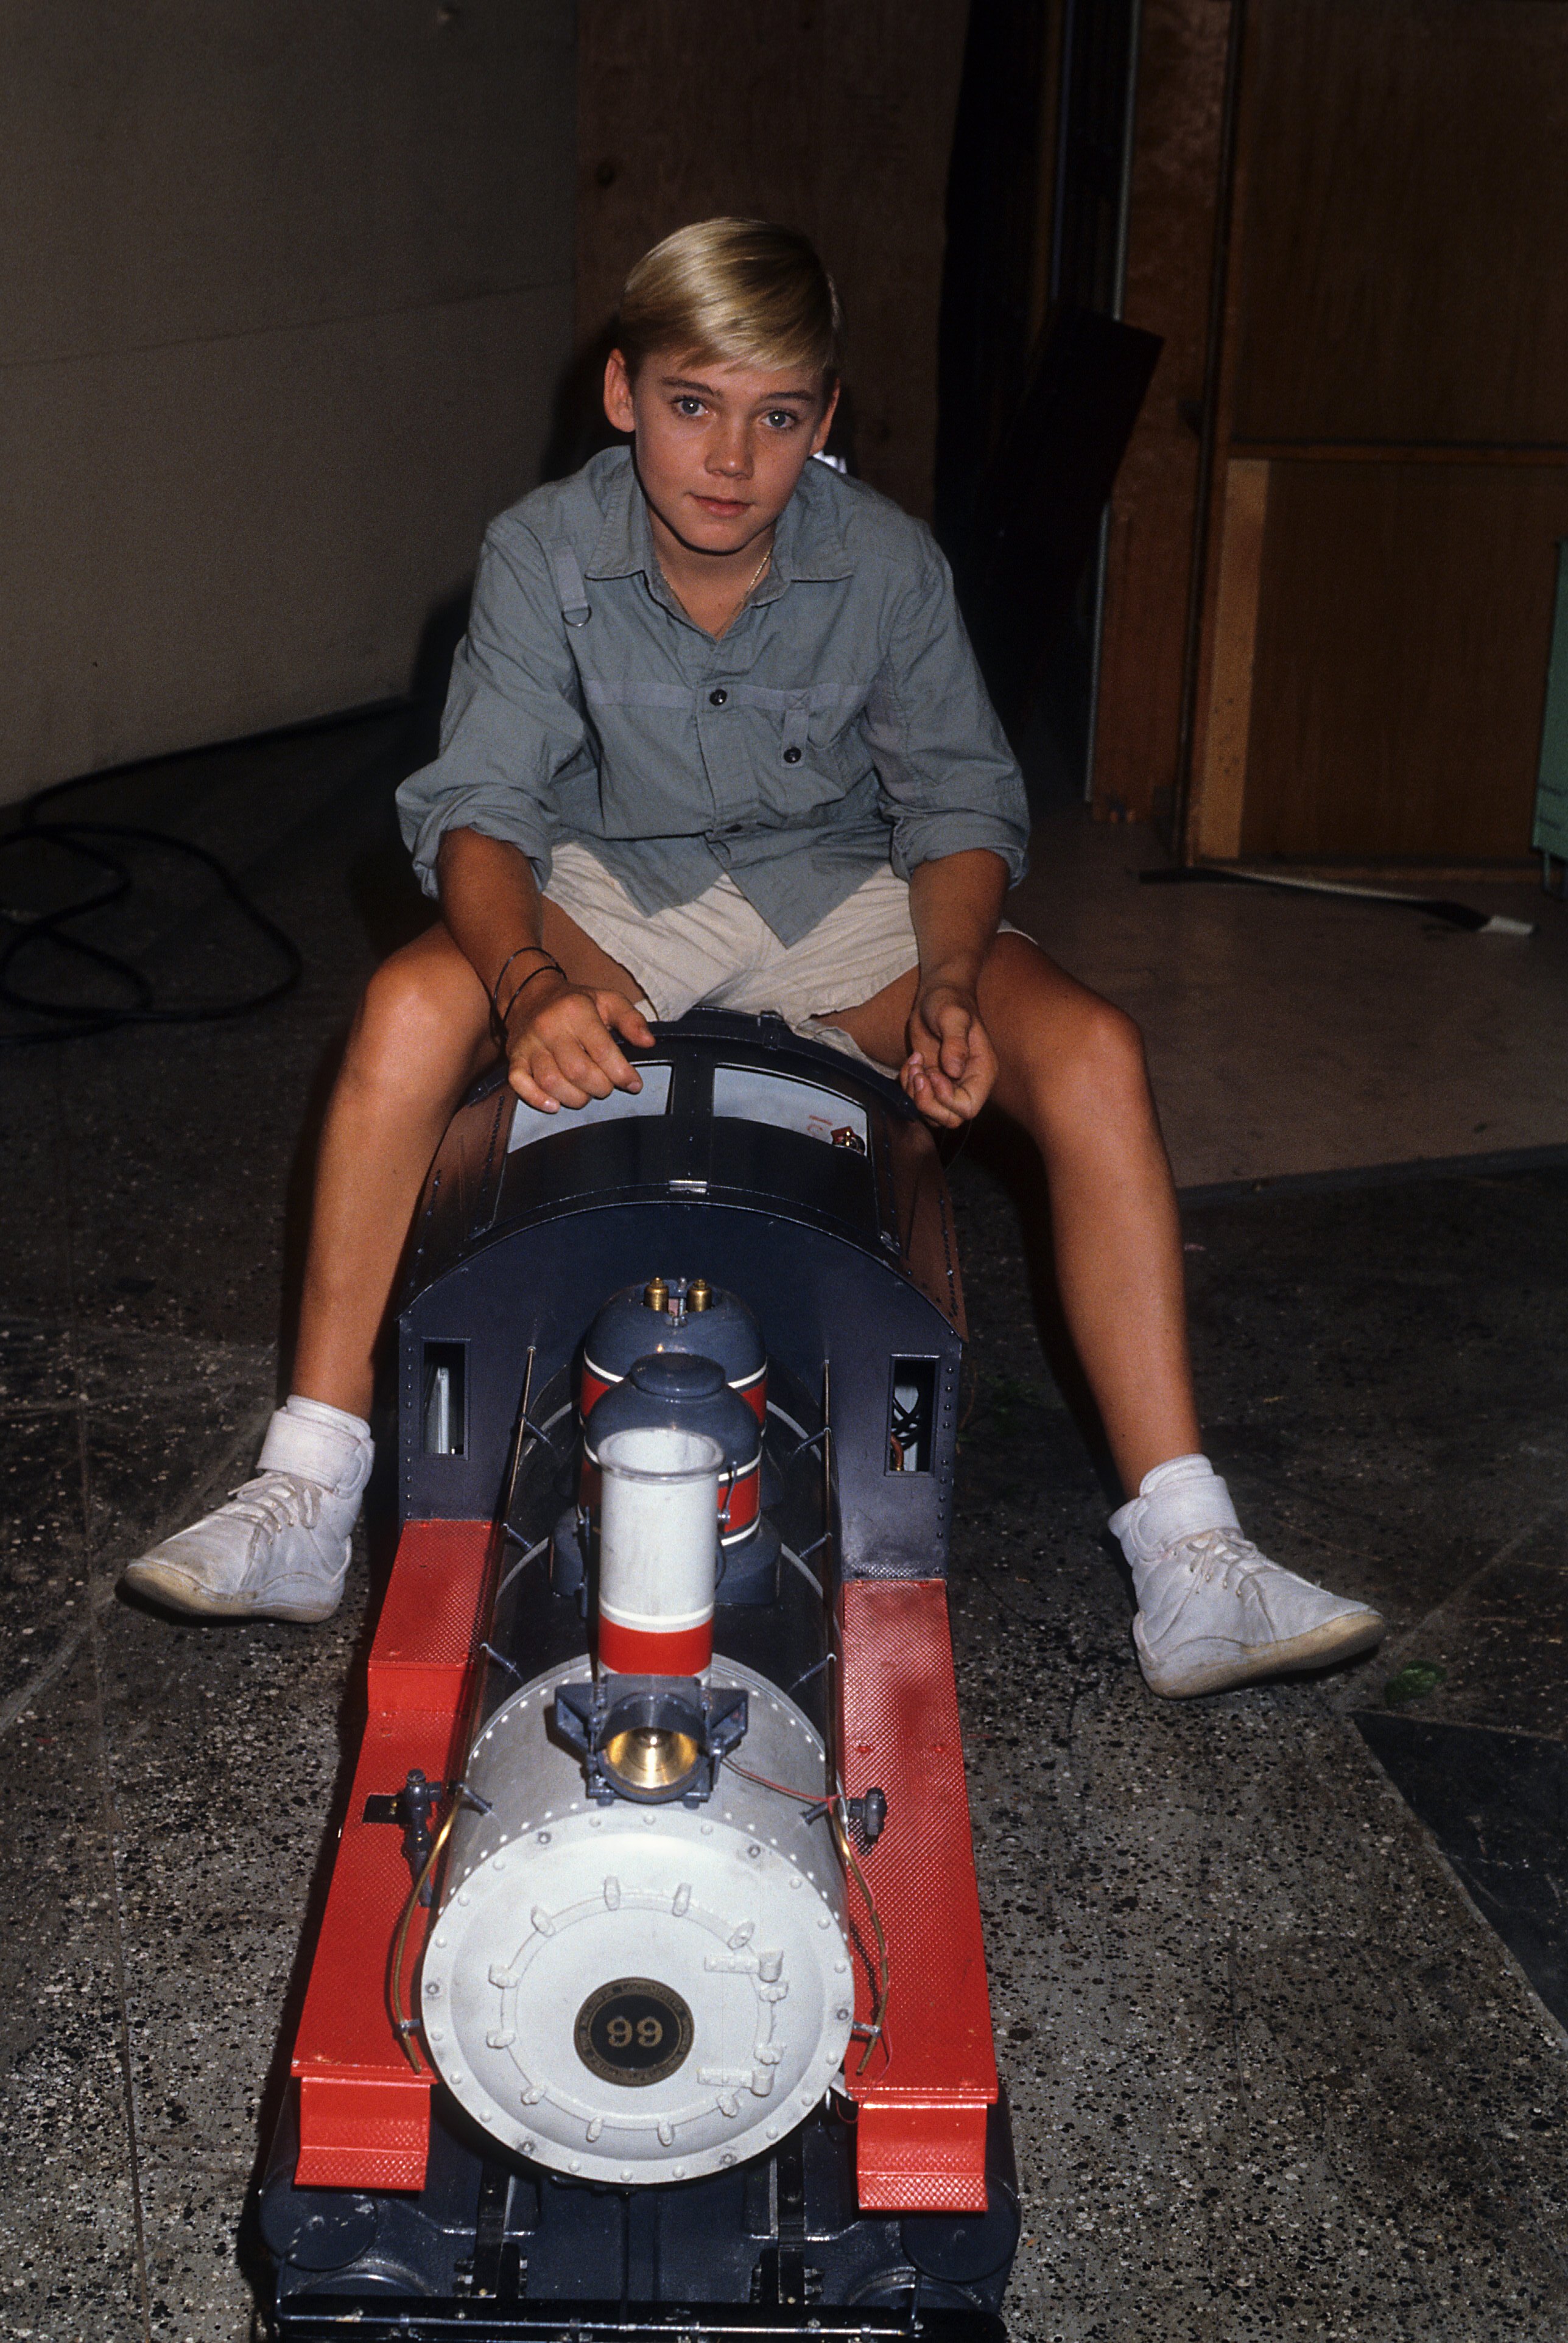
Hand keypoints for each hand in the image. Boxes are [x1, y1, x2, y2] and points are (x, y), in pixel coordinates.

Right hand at [503, 975, 654, 1112]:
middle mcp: (550, 1027)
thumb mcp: (608, 1000)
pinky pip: (520, 1083)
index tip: (634, 1083)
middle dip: (600, 1087)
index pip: (602, 1051)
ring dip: (575, 1097)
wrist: (531, 995)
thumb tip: (648, 1042)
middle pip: (578, 1071)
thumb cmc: (574, 1003)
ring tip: (586, 1093)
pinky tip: (555, 1105)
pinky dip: (537, 1099)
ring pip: (551, 1082)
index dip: (622, 1073)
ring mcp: (529, 1045)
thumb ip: (631, 1020)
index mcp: (576, 1011)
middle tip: (607, 1086)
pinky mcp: (514, 1058)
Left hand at [901, 979, 995, 1127]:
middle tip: (919, 1073)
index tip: (934, 1074)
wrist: (938, 994)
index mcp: (982, 1072)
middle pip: (950, 1119)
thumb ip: (955, 1043)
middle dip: (927, 1102)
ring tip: (915, 1063)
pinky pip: (917, 1099)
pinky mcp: (931, 1081)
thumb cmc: (950, 1001)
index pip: (969, 1107)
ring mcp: (949, 1085)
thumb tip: (954, 1071)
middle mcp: (968, 1083)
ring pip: (931, 1114)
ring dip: (915, 1094)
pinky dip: (907, 1085)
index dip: (946, 1099)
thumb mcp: (953, 1017)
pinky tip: (912, 1061)